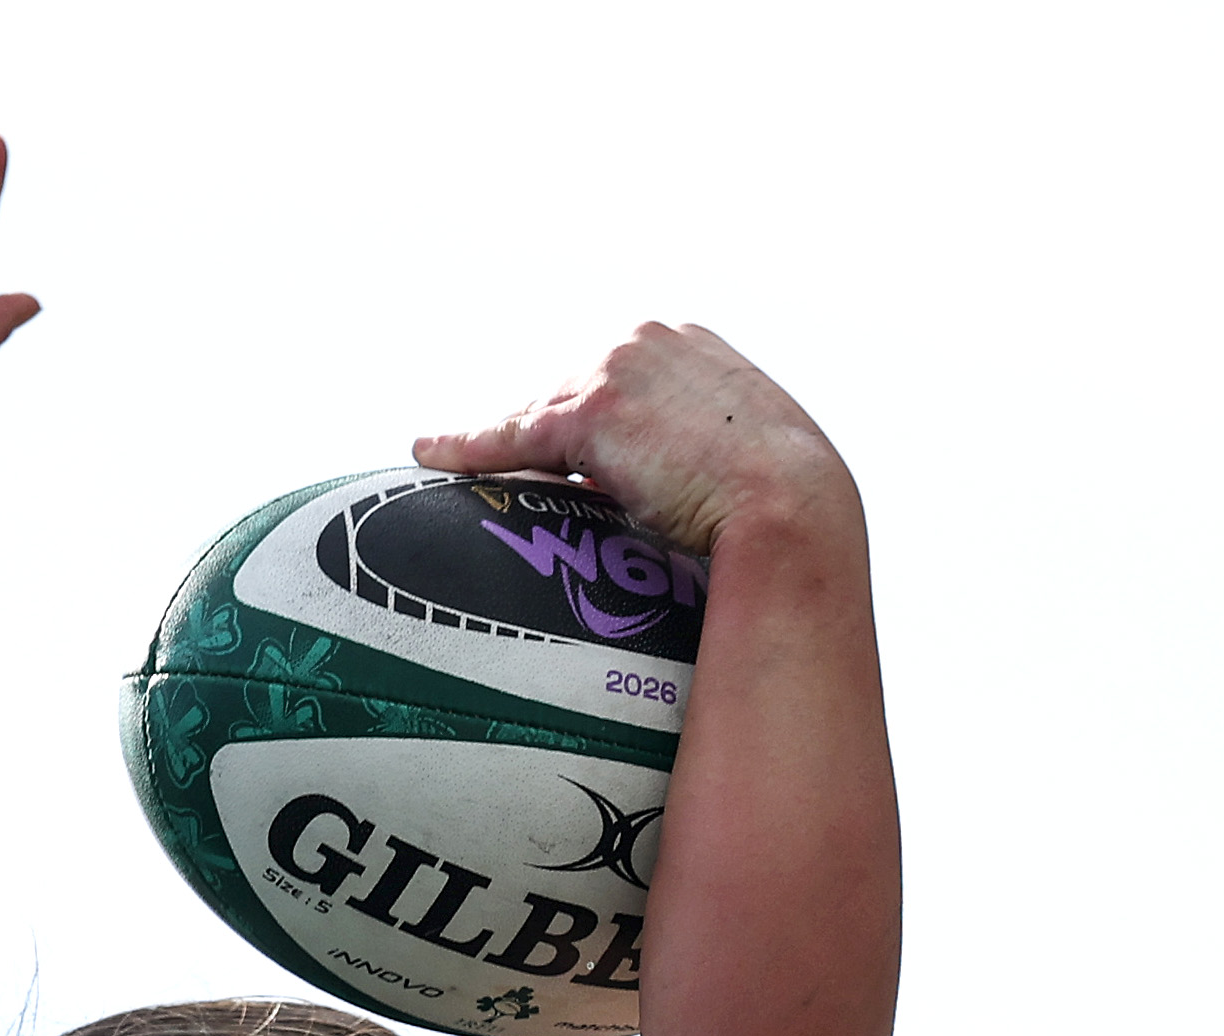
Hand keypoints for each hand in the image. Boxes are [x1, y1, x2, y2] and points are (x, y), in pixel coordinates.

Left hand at [415, 325, 855, 558]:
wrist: (793, 509)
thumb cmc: (783, 503)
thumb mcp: (746, 452)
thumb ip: (696, 445)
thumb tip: (664, 484)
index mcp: (688, 343)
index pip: (607, 381)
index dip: (581, 428)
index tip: (562, 460)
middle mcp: (649, 338)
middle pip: (563, 391)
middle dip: (539, 438)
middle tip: (515, 480)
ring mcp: (618, 367)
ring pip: (537, 415)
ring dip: (507, 449)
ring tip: (464, 469)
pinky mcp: (592, 409)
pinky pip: (514, 435)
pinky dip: (469, 446)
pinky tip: (430, 453)